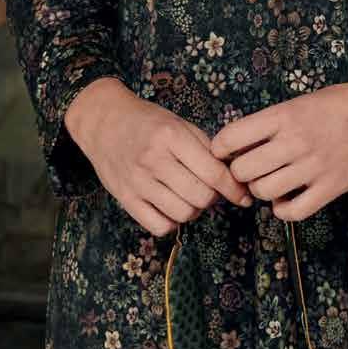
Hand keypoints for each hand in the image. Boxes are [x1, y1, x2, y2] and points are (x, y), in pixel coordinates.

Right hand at [64, 78, 251, 237]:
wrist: (104, 122)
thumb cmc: (148, 122)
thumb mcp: (180, 123)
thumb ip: (206, 148)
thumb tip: (233, 178)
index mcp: (171, 136)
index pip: (213, 173)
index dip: (234, 189)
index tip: (243, 196)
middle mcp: (154, 160)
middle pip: (201, 197)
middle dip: (213, 198)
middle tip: (209, 189)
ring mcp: (138, 181)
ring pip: (183, 214)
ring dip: (194, 210)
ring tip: (189, 196)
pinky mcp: (125, 198)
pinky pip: (159, 226)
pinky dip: (171, 222)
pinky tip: (170, 207)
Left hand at [209, 73, 347, 222]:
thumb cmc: (344, 101)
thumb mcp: (303, 101)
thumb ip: (274, 121)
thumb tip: (242, 142)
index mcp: (284, 115)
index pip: (232, 137)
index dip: (221, 148)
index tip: (225, 152)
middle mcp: (295, 142)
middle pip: (243, 171)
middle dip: (241, 173)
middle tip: (250, 170)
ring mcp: (313, 167)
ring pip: (265, 192)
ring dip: (262, 190)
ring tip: (271, 182)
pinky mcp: (331, 187)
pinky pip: (293, 211)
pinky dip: (283, 210)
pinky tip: (286, 200)